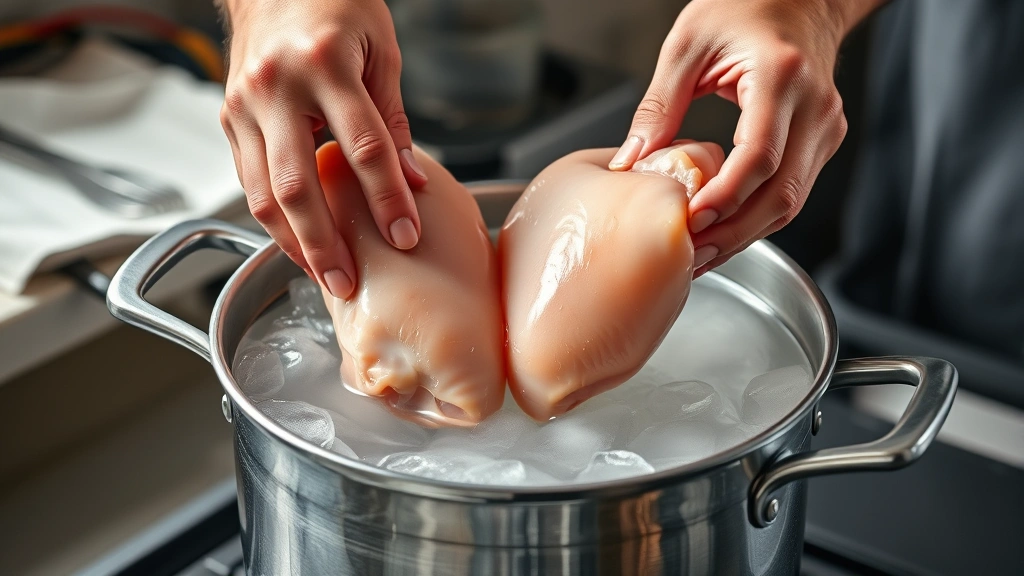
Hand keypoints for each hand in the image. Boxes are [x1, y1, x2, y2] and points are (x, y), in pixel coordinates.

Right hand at [219, 0, 426, 298]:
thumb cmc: (334, 4)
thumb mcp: (381, 49)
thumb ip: (392, 119)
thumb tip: (411, 181)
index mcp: (323, 63)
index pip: (362, 148)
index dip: (386, 198)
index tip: (405, 235)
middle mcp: (275, 86)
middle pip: (297, 184)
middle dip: (324, 242)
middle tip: (348, 282)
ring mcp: (244, 104)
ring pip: (262, 192)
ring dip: (293, 242)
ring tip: (322, 275)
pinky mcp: (229, 117)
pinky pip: (249, 180)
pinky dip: (273, 218)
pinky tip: (298, 242)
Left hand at [610, 0, 879, 276]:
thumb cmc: (744, 8)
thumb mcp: (688, 44)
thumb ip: (659, 106)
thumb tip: (630, 162)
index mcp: (781, 76)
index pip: (760, 154)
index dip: (727, 195)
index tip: (692, 218)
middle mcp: (815, 106)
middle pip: (782, 192)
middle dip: (734, 232)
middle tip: (691, 255)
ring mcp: (826, 126)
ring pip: (792, 202)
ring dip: (746, 235)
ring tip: (702, 254)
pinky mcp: (823, 140)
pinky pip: (792, 192)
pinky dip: (758, 218)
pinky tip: (724, 231)